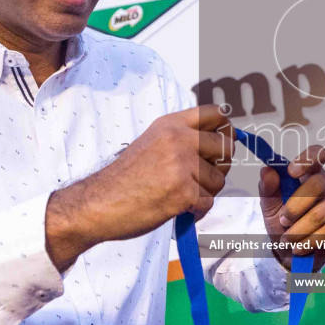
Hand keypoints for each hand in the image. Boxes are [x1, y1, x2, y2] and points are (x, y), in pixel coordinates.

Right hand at [46, 106, 234, 268]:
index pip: (216, 113)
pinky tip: (176, 208)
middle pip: (226, 148)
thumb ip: (182, 137)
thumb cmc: (126, 178)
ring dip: (205, 192)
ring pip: (219, 180)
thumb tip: (222, 141)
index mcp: (170, 124)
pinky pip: (208, 202)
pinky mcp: (183, 192)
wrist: (99, 203)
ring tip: (179, 194)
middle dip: (219, 167)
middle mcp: (178, 139)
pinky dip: (196, 210)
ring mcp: (181, 165)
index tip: (221, 145)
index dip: (226, 130)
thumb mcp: (152, 142)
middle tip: (200, 178)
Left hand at [260, 145, 324, 270]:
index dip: (307, 159)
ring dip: (298, 230)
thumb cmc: (283, 224)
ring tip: (287, 240)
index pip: (315, 155)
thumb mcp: (270, 206)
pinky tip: (299, 247)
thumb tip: (267, 170)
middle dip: (295, 207)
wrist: (292, 252)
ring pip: (320, 213)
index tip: (291, 172)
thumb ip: (268, 188)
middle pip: (318, 184)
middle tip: (282, 221)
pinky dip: (309, 242)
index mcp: (309, 173)